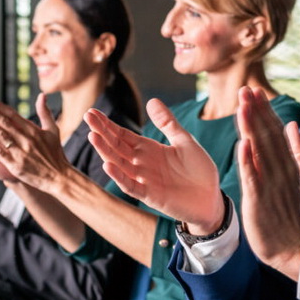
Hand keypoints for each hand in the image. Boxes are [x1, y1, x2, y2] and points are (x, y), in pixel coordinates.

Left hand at [0, 94, 72, 192]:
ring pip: (1, 136)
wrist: (59, 177)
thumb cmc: (55, 154)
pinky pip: (0, 154)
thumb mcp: (53, 130)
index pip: (12, 114)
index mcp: (33, 130)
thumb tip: (42, 95)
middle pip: (4, 122)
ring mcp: (20, 152)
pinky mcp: (16, 165)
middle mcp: (26, 139)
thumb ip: (45, 112)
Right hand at [87, 97, 222, 232]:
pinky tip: (108, 165)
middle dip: (102, 132)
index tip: (92, 112)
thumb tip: (152, 100)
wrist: (212, 199)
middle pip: (117, 146)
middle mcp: (142, 163)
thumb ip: (167, 123)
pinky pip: (131, 186)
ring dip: (105, 151)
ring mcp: (144, 180)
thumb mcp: (185, 141)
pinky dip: (119, 177)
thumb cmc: (199, 170)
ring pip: (119, 164)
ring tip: (92, 136)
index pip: (123, 135)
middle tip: (87, 116)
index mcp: (149, 149)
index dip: (108, 124)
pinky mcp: (150, 195)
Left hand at [236, 86, 299, 280]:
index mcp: (289, 164)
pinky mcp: (259, 200)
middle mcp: (281, 170)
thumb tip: (294, 125)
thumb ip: (298, 151)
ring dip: (251, 128)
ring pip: (260, 151)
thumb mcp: (299, 179)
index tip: (254, 91)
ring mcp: (271, 184)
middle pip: (267, 136)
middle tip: (245, 89)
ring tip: (242, 107)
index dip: (265, 111)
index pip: (276, 132)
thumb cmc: (291, 212)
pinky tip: (242, 143)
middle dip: (256, 112)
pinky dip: (248, 160)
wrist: (292, 246)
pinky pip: (253, 177)